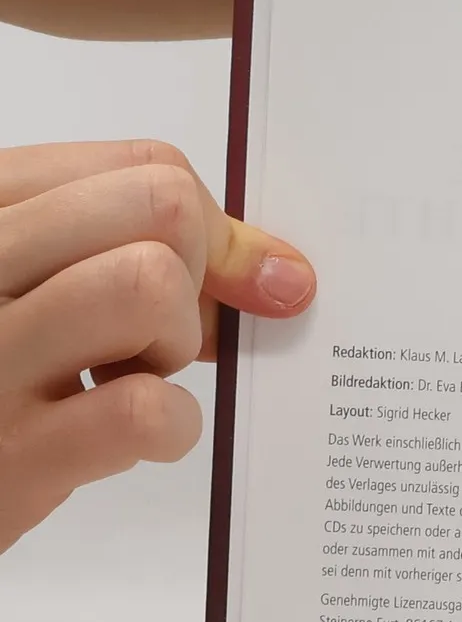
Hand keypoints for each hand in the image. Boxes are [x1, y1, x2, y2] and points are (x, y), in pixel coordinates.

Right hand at [0, 140, 314, 550]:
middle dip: (195, 276)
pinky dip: (171, 428)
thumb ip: (134, 251)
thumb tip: (275, 275)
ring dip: (175, 343)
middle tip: (153, 333)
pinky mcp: (14, 454)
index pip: (142, 167)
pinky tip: (125, 438)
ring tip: (126, 375)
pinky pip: (146, 409)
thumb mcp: (37, 282)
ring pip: (150, 284)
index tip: (202, 278)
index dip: (203, 228)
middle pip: (163, 206)